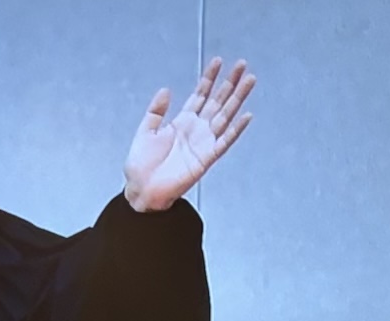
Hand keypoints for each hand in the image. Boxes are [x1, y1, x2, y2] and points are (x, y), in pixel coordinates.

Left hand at [122, 59, 255, 212]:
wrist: (140, 191)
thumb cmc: (141, 166)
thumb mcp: (144, 132)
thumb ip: (156, 111)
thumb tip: (166, 89)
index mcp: (182, 122)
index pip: (200, 95)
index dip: (208, 78)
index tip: (217, 61)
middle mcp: (196, 130)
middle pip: (217, 101)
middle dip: (229, 82)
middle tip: (241, 64)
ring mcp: (203, 143)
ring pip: (225, 116)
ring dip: (237, 99)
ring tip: (249, 80)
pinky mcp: (206, 158)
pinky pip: (224, 142)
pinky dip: (235, 130)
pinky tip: (246, 116)